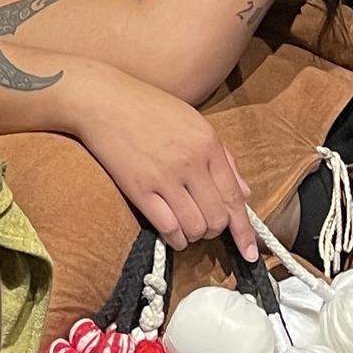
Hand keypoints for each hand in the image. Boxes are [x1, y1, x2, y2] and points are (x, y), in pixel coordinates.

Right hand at [73, 68, 258, 253]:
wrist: (102, 100)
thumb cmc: (148, 107)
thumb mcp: (193, 122)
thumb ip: (222, 157)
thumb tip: (244, 191)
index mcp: (208, 143)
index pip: (234, 197)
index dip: (245, 231)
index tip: (250, 253)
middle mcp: (191, 161)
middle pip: (217, 218)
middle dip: (215, 231)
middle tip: (205, 227)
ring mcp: (165, 176)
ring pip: (195, 227)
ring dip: (194, 236)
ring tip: (187, 228)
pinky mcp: (140, 189)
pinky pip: (168, 227)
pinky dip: (175, 238)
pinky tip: (173, 235)